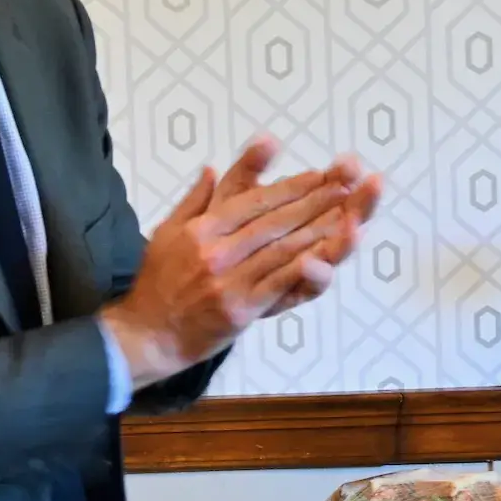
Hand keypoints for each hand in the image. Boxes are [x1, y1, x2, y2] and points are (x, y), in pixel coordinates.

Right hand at [99, 137, 371, 387]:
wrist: (148, 334)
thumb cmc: (160, 282)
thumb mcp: (168, 231)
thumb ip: (196, 199)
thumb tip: (212, 167)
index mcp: (202, 228)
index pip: (255, 201)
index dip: (292, 186)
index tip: (322, 175)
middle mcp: (217, 251)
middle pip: (276, 221)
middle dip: (317, 201)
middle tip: (349, 185)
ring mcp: (230, 281)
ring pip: (284, 250)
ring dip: (322, 230)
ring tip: (352, 213)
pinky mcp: (240, 310)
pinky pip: (279, 285)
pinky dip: (305, 269)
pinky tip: (328, 255)